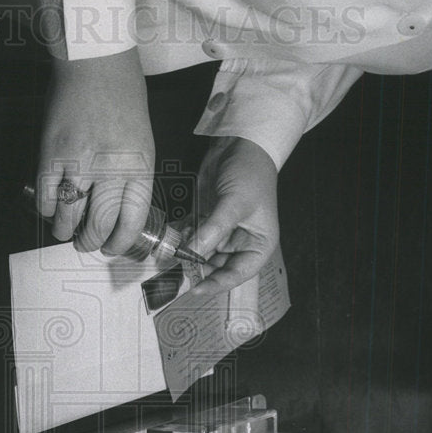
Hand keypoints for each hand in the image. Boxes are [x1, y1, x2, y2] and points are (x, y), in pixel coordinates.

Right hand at [36, 48, 154, 254]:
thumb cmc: (123, 98)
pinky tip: (52, 209)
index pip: (131, 222)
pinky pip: (47, 196)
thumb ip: (132, 178)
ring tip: (66, 232)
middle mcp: (111, 168)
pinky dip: (48, 209)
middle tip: (86, 244)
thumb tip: (118, 213)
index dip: (120, 242)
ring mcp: (79, 162)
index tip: (113, 247)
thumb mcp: (142, 142)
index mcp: (139, 166)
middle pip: (98, 226)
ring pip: (69, 217)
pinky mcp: (51, 154)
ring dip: (65, 231)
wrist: (95, 63)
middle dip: (90, 242)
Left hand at [190, 136, 278, 294]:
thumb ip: (213, 230)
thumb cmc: (250, 174)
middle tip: (176, 267)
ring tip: (173, 249)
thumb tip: (191, 253)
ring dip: (186, 253)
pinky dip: (181, 238)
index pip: (238, 274)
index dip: (218, 284)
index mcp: (258, 245)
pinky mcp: (206, 220)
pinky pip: (191, 237)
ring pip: (200, 253)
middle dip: (196, 267)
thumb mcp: (234, 203)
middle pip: (216, 267)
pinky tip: (176, 232)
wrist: (240, 144)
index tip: (196, 289)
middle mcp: (240, 243)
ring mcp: (221, 232)